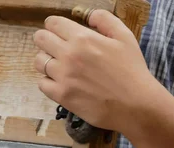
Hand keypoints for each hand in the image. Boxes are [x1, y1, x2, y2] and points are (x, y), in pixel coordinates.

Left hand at [33, 11, 157, 133]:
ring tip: (58, 65)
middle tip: (54, 46)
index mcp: (83, 38)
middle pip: (40, 39)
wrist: (135, 104)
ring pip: (38, 61)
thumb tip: (89, 16)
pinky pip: (42, 83)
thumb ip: (105, 20)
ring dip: (46, 60)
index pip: (53, 23)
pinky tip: (60, 82)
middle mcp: (69, 55)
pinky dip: (48, 81)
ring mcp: (63, 76)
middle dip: (45, 39)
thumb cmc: (132, 70)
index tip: (56, 30)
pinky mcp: (61, 95)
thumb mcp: (125, 37)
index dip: (53, 25)